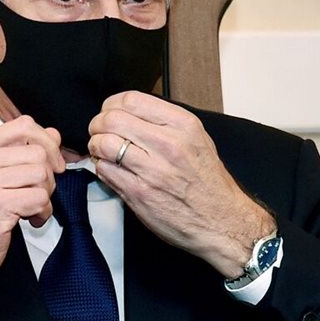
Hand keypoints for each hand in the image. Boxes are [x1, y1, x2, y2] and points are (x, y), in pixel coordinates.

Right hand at [0, 116, 64, 320]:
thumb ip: (19, 153)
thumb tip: (54, 134)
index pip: (24, 125)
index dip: (47, 142)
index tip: (52, 163)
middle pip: (38, 152)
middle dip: (48, 177)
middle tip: (36, 194)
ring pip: (42, 174)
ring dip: (45, 196)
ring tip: (30, 210)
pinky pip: (40, 198)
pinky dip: (42, 213)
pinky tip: (29, 221)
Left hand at [88, 93, 274, 277]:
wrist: (223, 221)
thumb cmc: (209, 184)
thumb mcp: (197, 140)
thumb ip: (166, 123)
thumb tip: (131, 113)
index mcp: (183, 125)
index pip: (131, 99)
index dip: (112, 105)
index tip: (110, 112)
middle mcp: (169, 144)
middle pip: (112, 119)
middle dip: (98, 125)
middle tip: (99, 133)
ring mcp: (153, 170)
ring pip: (104, 144)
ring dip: (96, 147)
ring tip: (103, 153)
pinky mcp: (140, 193)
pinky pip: (105, 170)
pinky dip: (101, 168)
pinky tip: (111, 170)